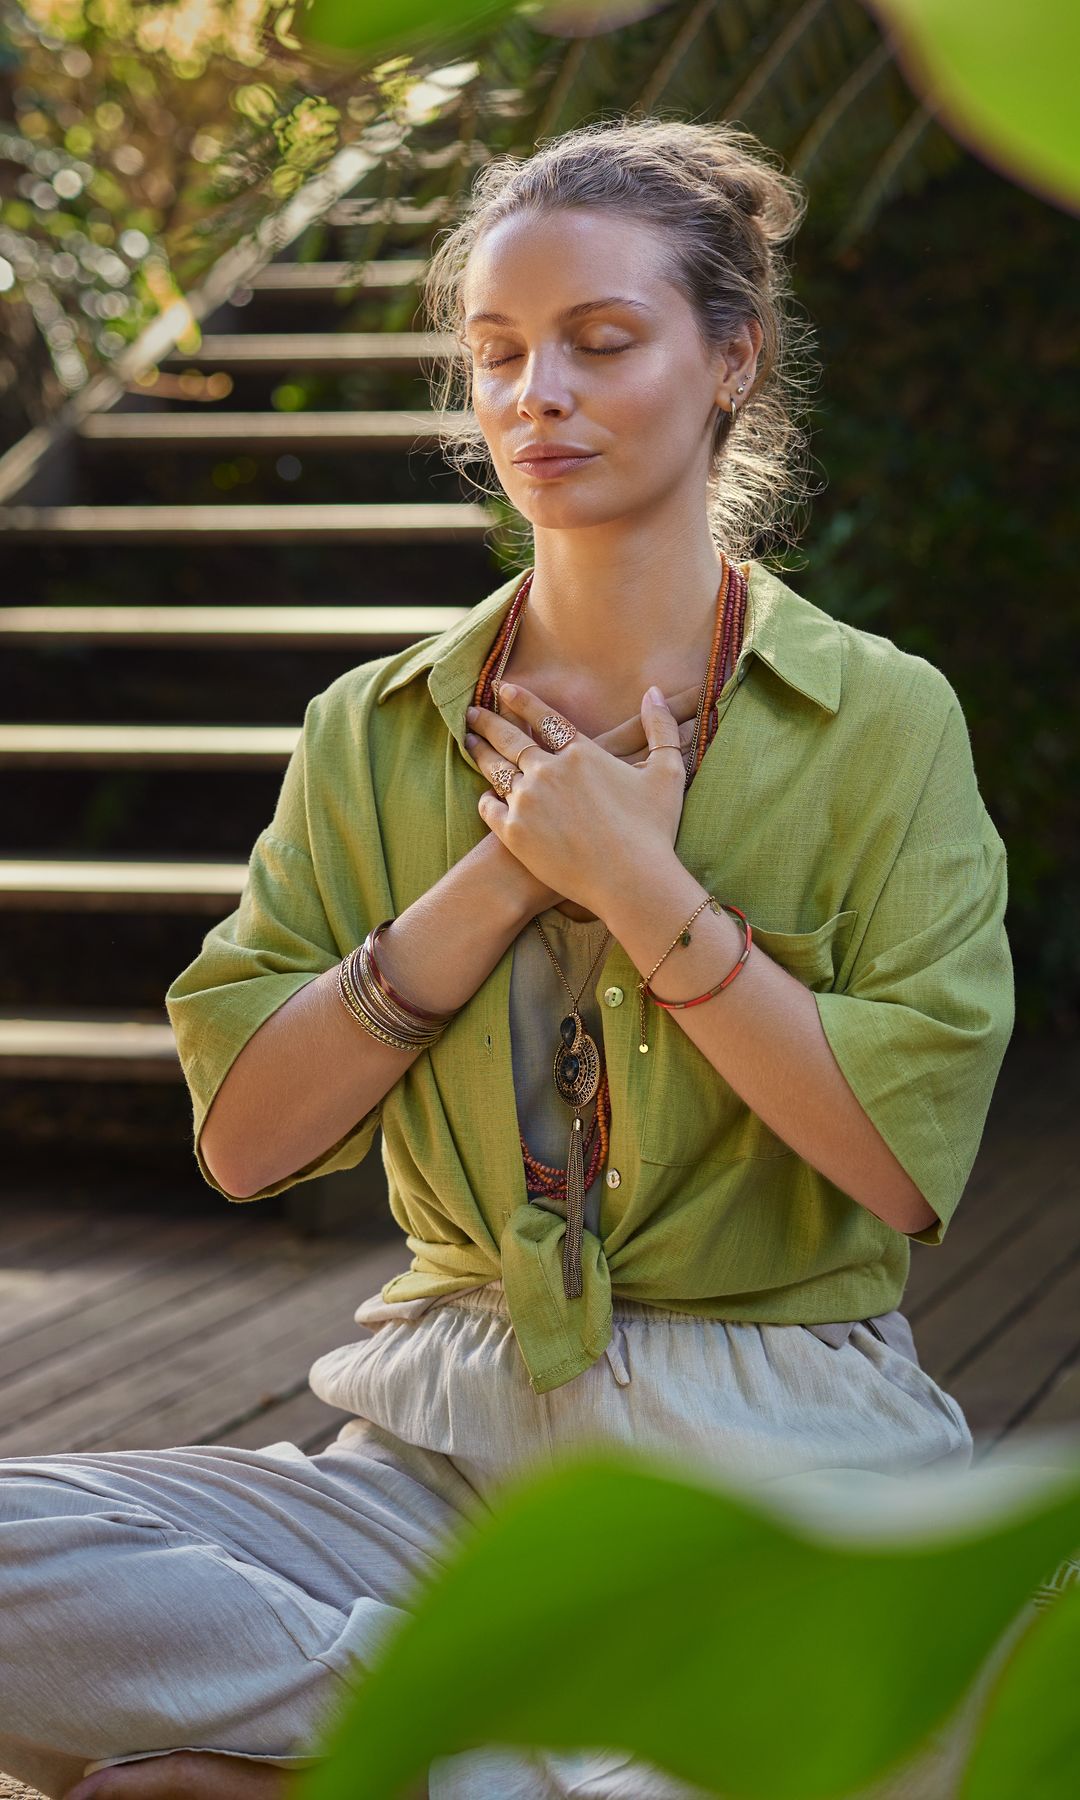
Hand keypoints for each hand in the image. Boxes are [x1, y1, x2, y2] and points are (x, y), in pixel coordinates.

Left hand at [464, 681, 687, 916]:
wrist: (631, 880)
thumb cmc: (653, 830)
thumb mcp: (667, 771)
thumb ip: (661, 728)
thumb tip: (653, 691)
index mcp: (581, 753)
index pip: (544, 718)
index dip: (522, 701)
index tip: (504, 689)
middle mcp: (548, 771)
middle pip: (510, 739)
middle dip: (488, 722)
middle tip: (471, 713)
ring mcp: (527, 802)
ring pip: (495, 770)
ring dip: (481, 753)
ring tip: (469, 743)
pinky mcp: (514, 833)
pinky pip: (490, 809)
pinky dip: (487, 800)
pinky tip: (485, 796)